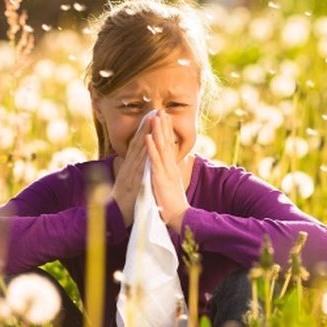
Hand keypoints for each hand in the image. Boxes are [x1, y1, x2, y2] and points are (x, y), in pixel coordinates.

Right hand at [110, 117, 150, 226]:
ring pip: (138, 151)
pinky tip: (148, 145)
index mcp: (130, 167)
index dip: (144, 131)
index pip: (138, 145)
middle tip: (154, 111)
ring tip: (152, 121)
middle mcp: (129, 167)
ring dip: (145, 135)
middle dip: (146, 126)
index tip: (152, 117)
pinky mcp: (132, 182)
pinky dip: (143, 155)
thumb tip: (131, 163)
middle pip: (138, 143)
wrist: (114, 217)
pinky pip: (139, 167)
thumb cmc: (122, 202)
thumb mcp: (128, 184)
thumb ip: (131, 172)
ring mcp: (130, 173)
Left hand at [146, 110, 189, 233]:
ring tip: (155, 117)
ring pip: (162, 147)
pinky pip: (154, 161)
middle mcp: (170, 166)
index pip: (168, 146)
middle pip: (167, 142)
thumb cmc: (172, 204)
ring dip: (158, 131)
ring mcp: (166, 171)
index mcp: (171, 168)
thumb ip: (169, 174)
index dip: (166, 131)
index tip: (164, 118)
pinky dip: (151, 148)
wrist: (179, 217)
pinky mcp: (160, 178)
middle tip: (161, 110)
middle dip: (164, 125)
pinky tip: (148, 137)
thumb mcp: (170, 185)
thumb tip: (169, 167)